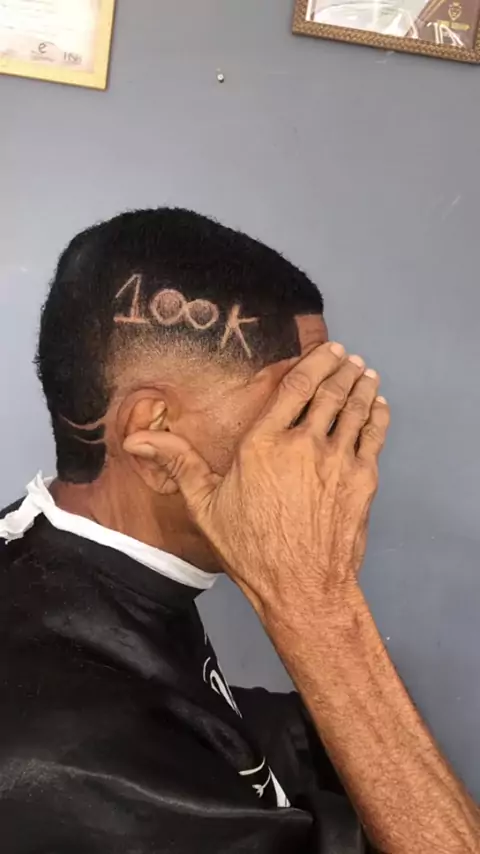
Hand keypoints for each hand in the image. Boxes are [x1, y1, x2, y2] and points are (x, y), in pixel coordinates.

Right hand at [124, 343, 389, 617]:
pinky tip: (378, 405)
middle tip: (348, 356)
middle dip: (341, 368)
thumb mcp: (206, 505)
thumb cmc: (251, 549)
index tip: (326, 350)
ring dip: (361, 385)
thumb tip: (137, 440)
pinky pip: (374, 435)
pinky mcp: (362, 480)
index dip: (314, 363)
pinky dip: (378, 414)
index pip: (295, 387)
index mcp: (263, 444)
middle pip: (329, 392)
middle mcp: (303, 444)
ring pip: (354, 408)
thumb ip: (179, 462)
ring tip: (364, 373)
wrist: (301, 586)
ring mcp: (337, 461)